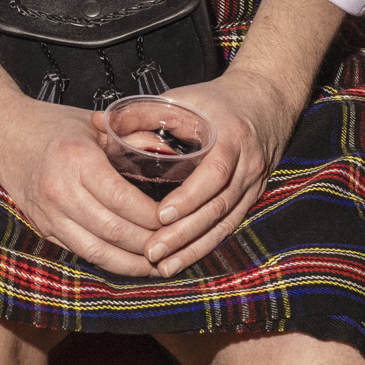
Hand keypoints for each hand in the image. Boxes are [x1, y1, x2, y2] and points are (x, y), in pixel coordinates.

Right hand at [0, 97, 170, 277]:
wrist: (1, 131)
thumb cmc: (50, 124)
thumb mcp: (95, 123)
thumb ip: (133, 138)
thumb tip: (172, 156)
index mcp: (78, 160)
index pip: (126, 201)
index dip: (156, 218)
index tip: (179, 220)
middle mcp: (60, 190)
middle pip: (115, 232)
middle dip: (150, 246)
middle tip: (175, 247)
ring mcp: (48, 213)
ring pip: (97, 252)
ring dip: (131, 263)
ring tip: (157, 264)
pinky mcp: (42, 227)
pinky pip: (80, 252)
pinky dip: (108, 261)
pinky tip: (129, 260)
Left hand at [132, 65, 300, 275]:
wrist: (265, 101)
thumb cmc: (217, 101)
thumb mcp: (183, 98)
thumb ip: (141, 112)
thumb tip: (99, 121)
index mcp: (231, 138)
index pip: (215, 174)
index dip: (189, 197)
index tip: (161, 215)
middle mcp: (246, 165)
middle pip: (217, 207)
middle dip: (184, 233)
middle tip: (151, 250)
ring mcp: (252, 184)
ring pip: (224, 223)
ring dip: (193, 248)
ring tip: (162, 265)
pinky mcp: (250, 198)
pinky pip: (228, 227)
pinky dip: (205, 246)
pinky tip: (181, 261)